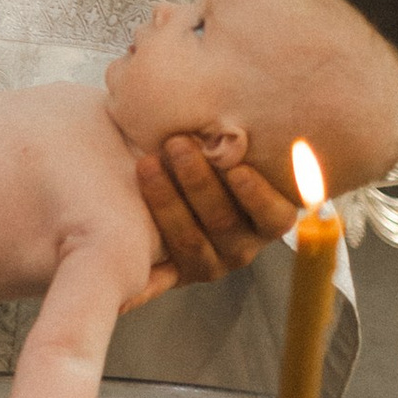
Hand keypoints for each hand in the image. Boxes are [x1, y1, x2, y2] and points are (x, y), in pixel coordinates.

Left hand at [130, 137, 296, 297]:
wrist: (180, 173)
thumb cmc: (218, 151)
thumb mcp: (237, 146)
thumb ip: (243, 138)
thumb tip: (254, 117)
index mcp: (267, 219)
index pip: (274, 216)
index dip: (258, 197)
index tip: (237, 170)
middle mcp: (241, 246)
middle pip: (223, 222)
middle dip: (198, 182)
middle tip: (176, 144)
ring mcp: (208, 262)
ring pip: (189, 241)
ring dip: (166, 202)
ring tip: (147, 165)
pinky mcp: (175, 272)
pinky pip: (158, 277)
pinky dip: (141, 279)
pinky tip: (123, 280)